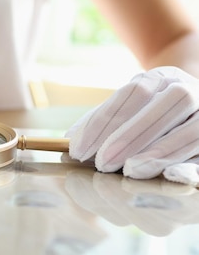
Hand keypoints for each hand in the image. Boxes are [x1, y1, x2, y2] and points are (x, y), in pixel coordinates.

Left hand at [67, 66, 198, 184]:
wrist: (189, 106)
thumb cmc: (146, 111)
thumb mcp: (124, 107)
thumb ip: (99, 122)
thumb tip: (69, 141)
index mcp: (161, 78)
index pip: (134, 92)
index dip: (105, 121)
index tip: (78, 149)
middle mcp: (190, 89)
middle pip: (166, 105)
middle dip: (130, 136)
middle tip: (102, 163)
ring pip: (192, 130)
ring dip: (158, 152)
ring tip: (129, 171)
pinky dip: (191, 166)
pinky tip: (170, 176)